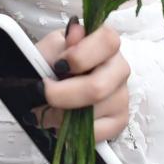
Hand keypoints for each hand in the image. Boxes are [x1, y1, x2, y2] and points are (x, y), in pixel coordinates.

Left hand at [35, 20, 130, 141]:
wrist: (51, 84)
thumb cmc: (52, 61)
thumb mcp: (50, 48)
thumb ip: (61, 43)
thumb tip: (76, 31)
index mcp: (105, 42)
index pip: (107, 41)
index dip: (81, 55)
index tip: (58, 66)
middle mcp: (119, 68)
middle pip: (98, 87)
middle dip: (62, 95)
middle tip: (41, 93)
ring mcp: (122, 96)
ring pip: (93, 113)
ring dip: (61, 115)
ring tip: (43, 109)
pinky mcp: (119, 120)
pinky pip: (97, 132)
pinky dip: (72, 130)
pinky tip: (59, 121)